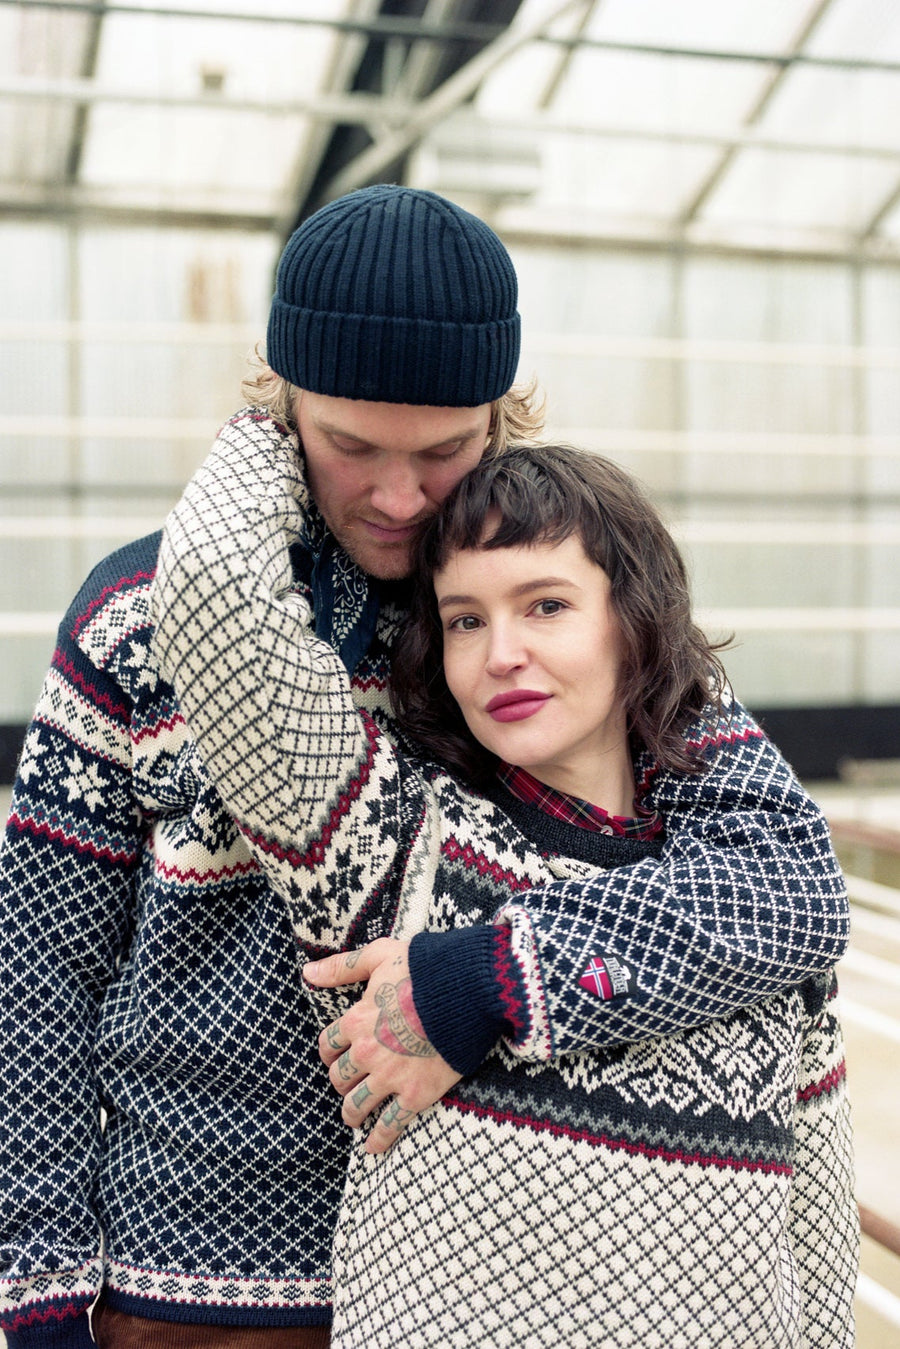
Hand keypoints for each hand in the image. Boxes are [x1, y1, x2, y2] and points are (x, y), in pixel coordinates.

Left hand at [304, 938, 461, 1153]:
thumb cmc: (424, 967)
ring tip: (354, 1118)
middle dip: (342, 1081)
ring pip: (356, 1105)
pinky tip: (372, 1146)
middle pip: (339, 1077)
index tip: (338, 1056)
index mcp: (356, 1020)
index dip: (331, 1052)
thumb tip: (307, 973)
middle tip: (350, 1084)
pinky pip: (390, 1124)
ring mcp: (390, 1077)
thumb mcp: (379, 956)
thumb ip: (342, 967)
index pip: (328, 1046)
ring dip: (352, 1113)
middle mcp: (367, 1053)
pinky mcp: (416, 1094)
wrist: (468, 989)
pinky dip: (378, 1139)